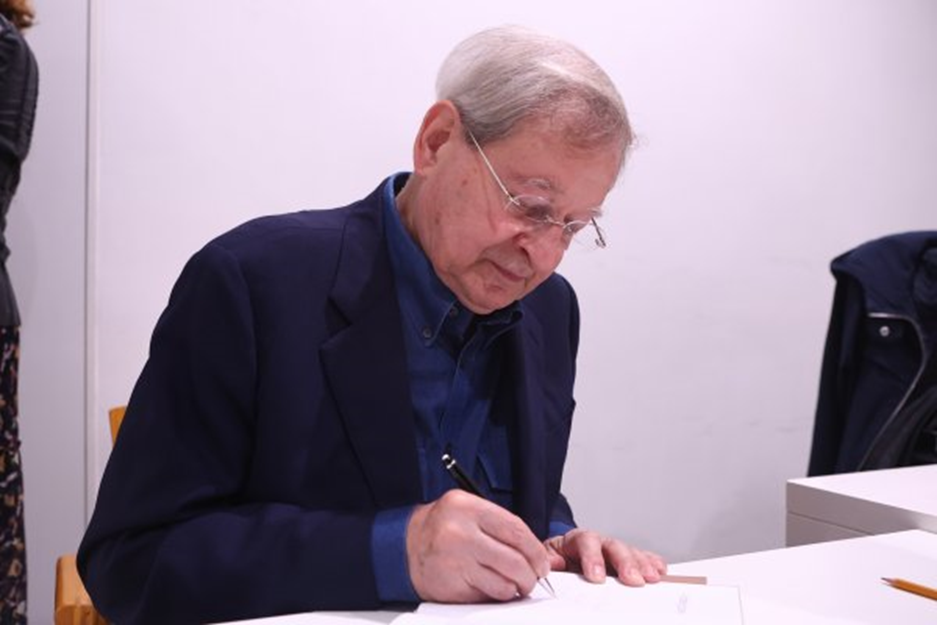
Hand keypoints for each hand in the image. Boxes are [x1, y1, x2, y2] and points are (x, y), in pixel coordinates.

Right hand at [406, 489, 550, 602]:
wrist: (405, 547)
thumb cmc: (443, 529)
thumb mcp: (470, 512)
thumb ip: (502, 527)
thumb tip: (542, 555)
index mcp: (468, 507)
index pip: (516, 530)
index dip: (536, 550)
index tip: (543, 561)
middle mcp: (460, 533)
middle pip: (515, 560)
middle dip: (531, 574)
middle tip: (533, 578)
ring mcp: (455, 561)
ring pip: (505, 583)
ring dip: (515, 588)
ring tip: (513, 584)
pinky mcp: (452, 586)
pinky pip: (488, 596)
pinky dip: (496, 595)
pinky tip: (491, 586)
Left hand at [545, 528, 665, 585]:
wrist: (561, 556)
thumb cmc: (556, 559)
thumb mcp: (547, 558)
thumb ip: (549, 560)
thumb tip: (553, 564)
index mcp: (576, 539)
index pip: (586, 541)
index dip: (592, 558)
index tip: (596, 577)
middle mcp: (598, 541)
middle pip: (614, 546)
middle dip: (625, 563)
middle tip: (633, 580)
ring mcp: (613, 550)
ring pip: (630, 552)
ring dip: (642, 564)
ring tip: (651, 578)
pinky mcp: (625, 559)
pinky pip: (641, 558)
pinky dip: (651, 563)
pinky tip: (659, 570)